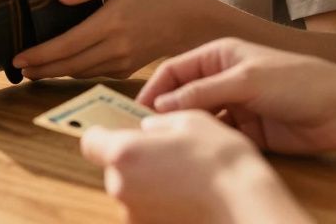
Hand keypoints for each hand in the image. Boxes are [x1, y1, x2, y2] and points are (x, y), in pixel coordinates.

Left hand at [12, 0, 194, 78]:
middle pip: (69, 66)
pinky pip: (93, 73)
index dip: (40, 54)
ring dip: (55, 73)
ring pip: (80, 73)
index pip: (67, 45)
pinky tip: (63, 64)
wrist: (185, 20)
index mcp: (111, 23)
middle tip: (18, 68)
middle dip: (41, 69)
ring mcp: (122, 63)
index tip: (19, 58)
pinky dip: (75, 71)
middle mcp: (115, 47)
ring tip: (34, 68)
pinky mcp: (125, 71)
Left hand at [81, 111, 309, 223]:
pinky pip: (146, 209)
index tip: (121, 131)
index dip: (104, 134)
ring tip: (182, 176)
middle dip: (132, 159)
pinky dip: (159, 202)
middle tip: (165, 153)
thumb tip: (146, 128)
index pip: (90, 141)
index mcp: (124, 153)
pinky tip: (186, 195)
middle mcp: (120, 187)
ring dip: (147, 182)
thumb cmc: (219, 160)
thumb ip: (158, 122)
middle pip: (112, 168)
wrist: (244, 205)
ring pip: (130, 190)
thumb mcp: (189, 121)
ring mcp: (134, 214)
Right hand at [136, 38, 335, 154]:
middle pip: (184, 95)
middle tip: (145, 132)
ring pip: (199, 117)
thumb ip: (202, 93)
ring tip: (164, 146)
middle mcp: (224, 78)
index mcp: (220, 55)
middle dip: (165, 112)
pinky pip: (217, 135)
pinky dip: (205, 142)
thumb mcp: (244, 81)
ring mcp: (235, 104)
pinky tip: (194, 153)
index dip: (155, 88)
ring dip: (184, 129)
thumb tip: (162, 107)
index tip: (136, 110)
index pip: (176, 70)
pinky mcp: (247, 129)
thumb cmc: (296, 81)